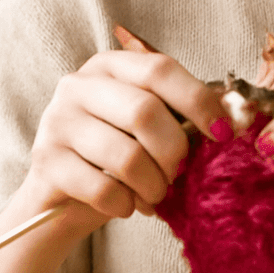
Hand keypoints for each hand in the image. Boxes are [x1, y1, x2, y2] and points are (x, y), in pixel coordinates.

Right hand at [22, 45, 231, 233]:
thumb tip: (227, 125)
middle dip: (173, 152)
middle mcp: (78, 85)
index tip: (222, 134)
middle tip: (178, 175)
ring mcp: (57, 121)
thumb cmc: (113, 158)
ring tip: (154, 195)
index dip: (198, 100)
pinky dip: (125, 204)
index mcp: (110, 66)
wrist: (58, 199)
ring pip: (126, 156)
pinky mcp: (45, 161)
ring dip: (152, 185)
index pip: (160, 70)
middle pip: (145, 111)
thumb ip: (176, 116)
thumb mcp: (143, 127)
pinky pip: (102, 188)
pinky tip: (126, 206)